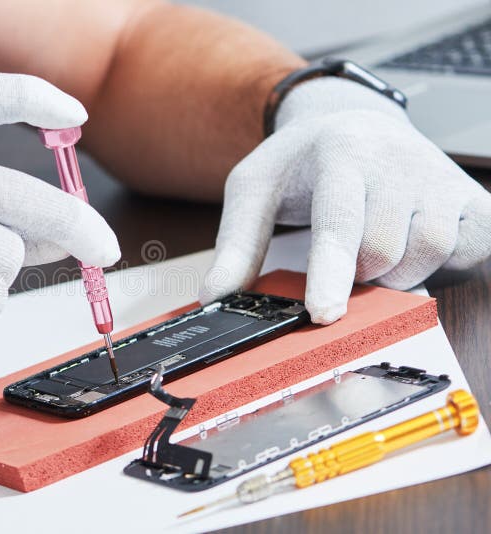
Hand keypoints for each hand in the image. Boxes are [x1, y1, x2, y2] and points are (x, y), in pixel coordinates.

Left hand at [201, 77, 490, 323]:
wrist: (355, 121)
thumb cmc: (301, 162)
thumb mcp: (254, 189)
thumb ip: (236, 244)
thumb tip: (215, 296)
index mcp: (340, 154)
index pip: (338, 223)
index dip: (331, 273)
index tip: (323, 314)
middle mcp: (396, 160)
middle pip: (384, 252)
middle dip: (358, 274)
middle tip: (343, 258)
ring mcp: (439, 176)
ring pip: (430, 254)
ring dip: (397, 272)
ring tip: (374, 249)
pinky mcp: (472, 194)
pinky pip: (474, 247)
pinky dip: (447, 262)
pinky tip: (417, 246)